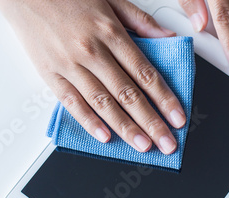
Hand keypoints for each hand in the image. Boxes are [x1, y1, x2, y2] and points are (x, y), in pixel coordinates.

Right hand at [0, 0, 186, 153]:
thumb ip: (141, 21)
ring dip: (126, 128)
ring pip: (103, 103)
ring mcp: (70, 65)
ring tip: (143, 145)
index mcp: (111, 32)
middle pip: (128, 94)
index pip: (145, 74)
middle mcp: (92, 51)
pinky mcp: (50, 75)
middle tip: (167, 142)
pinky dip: (89, 122)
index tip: (178, 117)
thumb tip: (168, 39)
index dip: (165, 99)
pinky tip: (105, 137)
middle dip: (152, 122)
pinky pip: (72, 103)